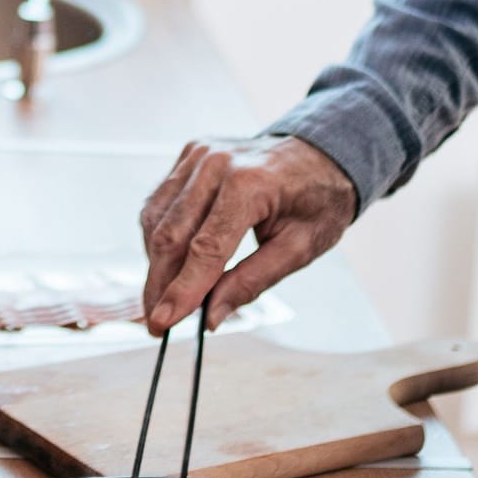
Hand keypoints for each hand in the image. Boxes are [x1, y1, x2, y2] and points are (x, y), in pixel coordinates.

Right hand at [139, 135, 355, 334]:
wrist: (321, 154)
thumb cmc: (317, 201)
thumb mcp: (299, 248)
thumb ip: (252, 282)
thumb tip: (211, 316)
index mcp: (251, 184)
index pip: (206, 248)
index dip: (182, 290)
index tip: (162, 324)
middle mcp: (218, 163)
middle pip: (172, 236)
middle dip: (160, 286)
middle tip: (157, 323)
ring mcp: (199, 155)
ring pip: (156, 220)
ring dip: (155, 265)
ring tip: (163, 299)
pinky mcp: (190, 155)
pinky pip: (159, 204)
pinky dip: (158, 239)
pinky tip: (167, 264)